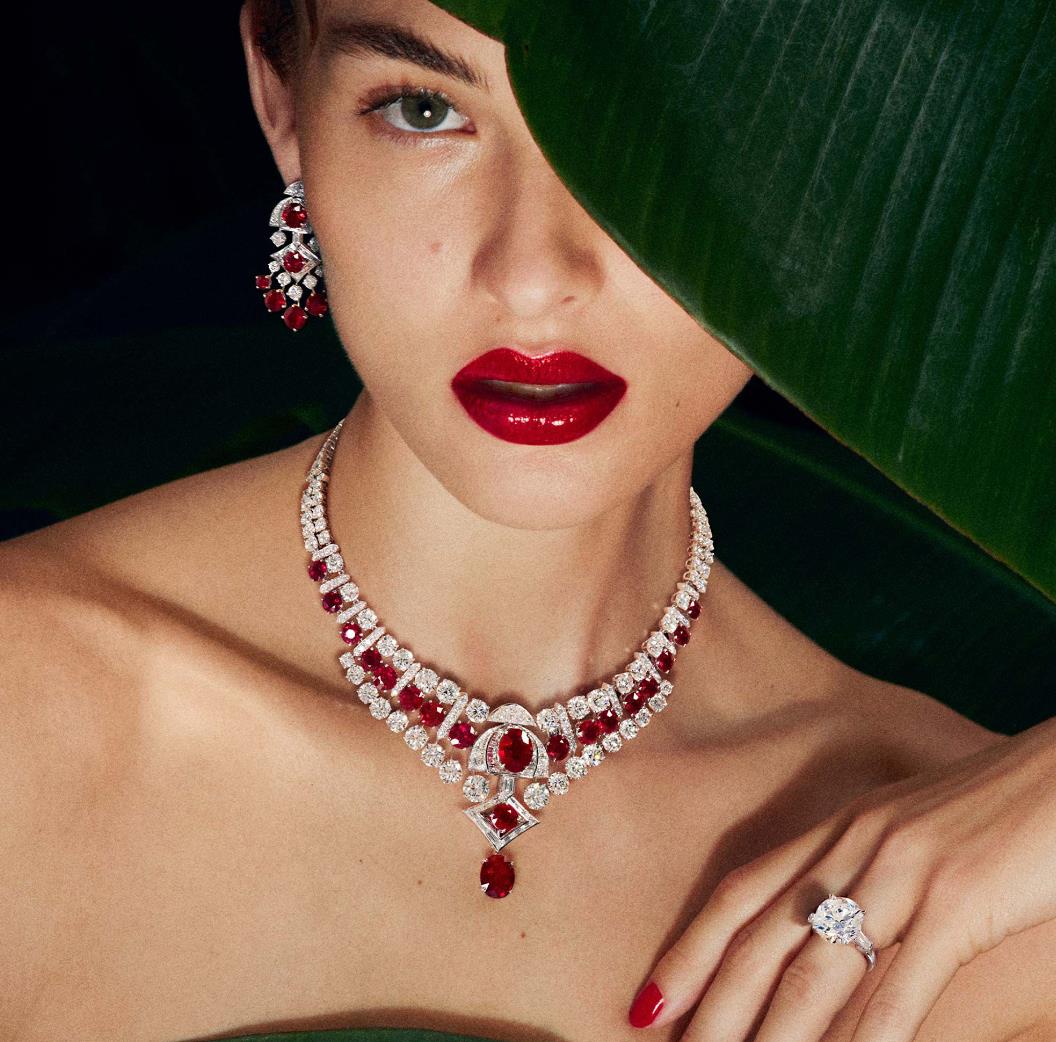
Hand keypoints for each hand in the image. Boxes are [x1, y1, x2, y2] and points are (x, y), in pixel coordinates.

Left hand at [626, 715, 1055, 1040]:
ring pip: (816, 968)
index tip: (649, 1002)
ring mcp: (903, 870)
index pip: (740, 892)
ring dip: (773, 1037)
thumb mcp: (912, 835)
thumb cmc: (995, 811)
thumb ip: (862, 876)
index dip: (690, 950)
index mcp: (837, 826)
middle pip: (762, 938)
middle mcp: (854, 844)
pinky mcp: (959, 899)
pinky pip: (900, 983)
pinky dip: (866, 1039)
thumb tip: (826, 936)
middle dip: (712, 1006)